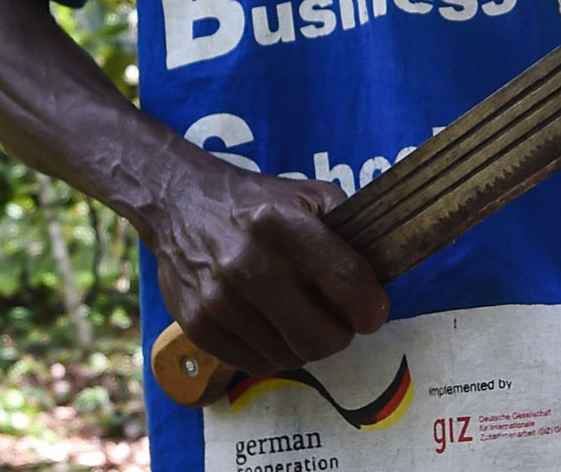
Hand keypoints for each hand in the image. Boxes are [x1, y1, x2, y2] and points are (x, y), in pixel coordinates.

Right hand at [144, 154, 388, 377]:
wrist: (181, 204)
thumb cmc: (257, 203)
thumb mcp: (309, 195)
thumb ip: (347, 230)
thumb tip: (379, 278)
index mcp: (282, 224)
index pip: (346, 281)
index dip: (371, 307)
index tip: (374, 311)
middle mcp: (247, 263)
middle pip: (320, 336)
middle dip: (342, 334)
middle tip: (341, 321)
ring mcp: (217, 299)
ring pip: (290, 356)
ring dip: (308, 346)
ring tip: (305, 319)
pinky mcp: (197, 326)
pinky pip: (256, 364)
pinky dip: (276, 353)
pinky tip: (276, 328)